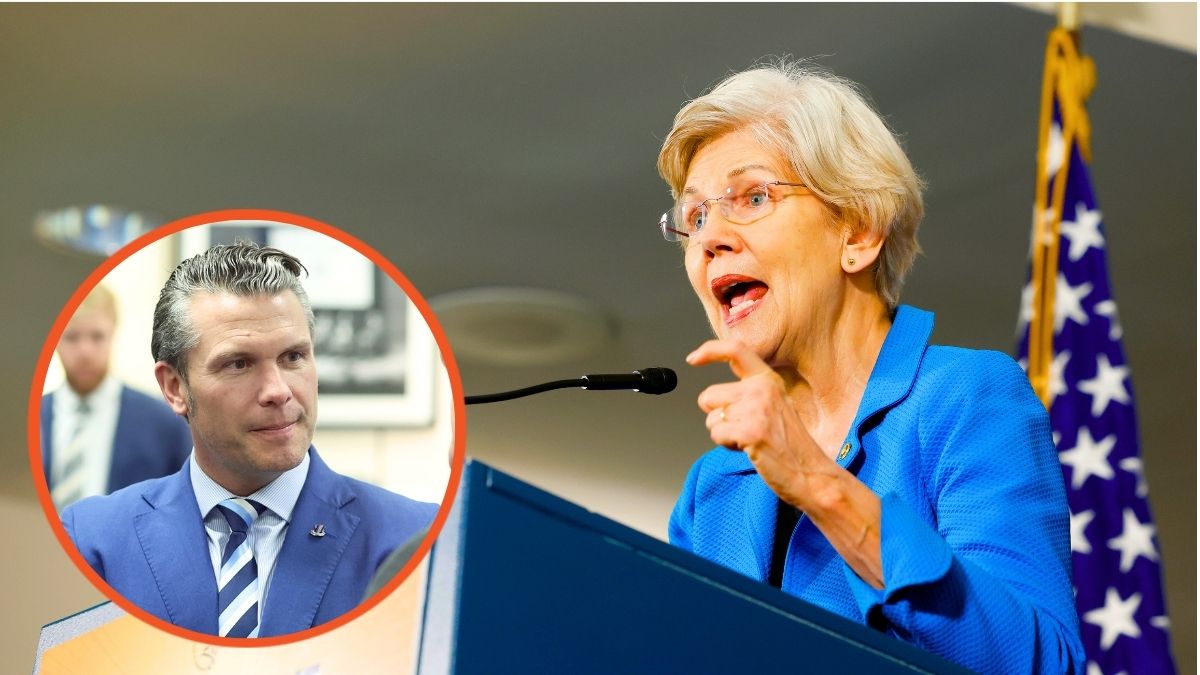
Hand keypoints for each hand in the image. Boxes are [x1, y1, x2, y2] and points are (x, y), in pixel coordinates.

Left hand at [687, 338, 832, 510]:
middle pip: (709, 395)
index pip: (735, 350)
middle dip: (718, 416)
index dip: (709, 351)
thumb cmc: (790, 445)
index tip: (693, 359)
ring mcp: (756, 409)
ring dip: (724, 434)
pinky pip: (716, 434)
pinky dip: (727, 445)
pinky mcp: (750, 431)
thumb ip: (749, 393)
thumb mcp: (775, 406)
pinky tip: (750, 448)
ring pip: (711, 418)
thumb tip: (710, 396)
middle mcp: (762, 389)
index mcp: (768, 380)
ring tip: (752, 440)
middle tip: (745, 429)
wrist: (811, 473)